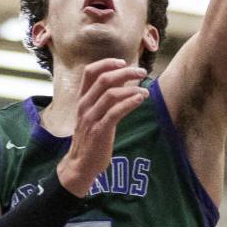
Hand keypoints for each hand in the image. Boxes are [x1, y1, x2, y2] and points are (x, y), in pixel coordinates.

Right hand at [57, 58, 147, 196]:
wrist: (80, 164)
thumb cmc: (90, 138)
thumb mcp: (92, 115)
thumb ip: (103, 99)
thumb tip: (122, 83)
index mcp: (82, 99)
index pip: (90, 72)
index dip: (107, 63)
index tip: (123, 62)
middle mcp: (84, 105)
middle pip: (104, 79)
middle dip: (125, 72)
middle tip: (142, 72)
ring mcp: (91, 118)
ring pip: (111, 94)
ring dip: (131, 88)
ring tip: (145, 90)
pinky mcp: (99, 131)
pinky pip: (115, 112)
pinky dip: (129, 103)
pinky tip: (140, 99)